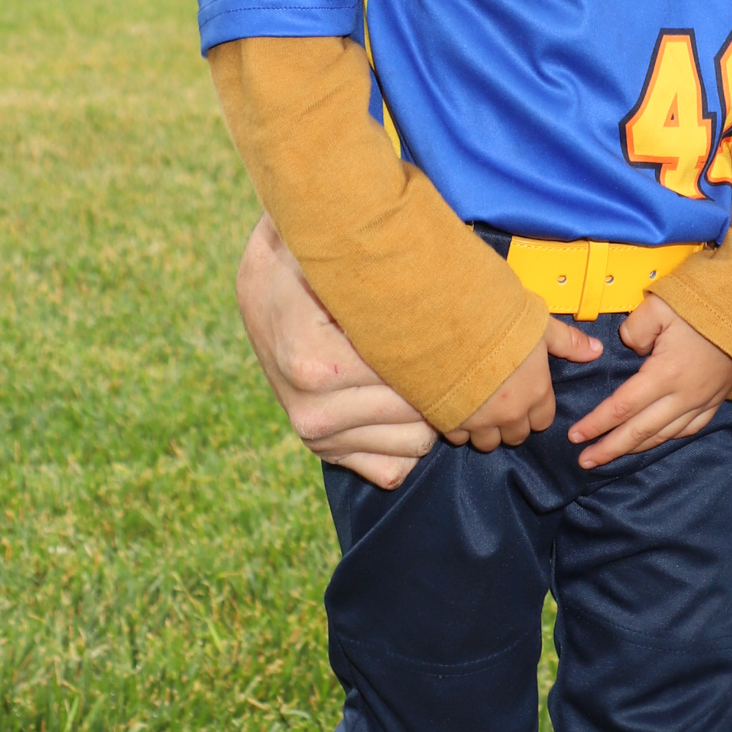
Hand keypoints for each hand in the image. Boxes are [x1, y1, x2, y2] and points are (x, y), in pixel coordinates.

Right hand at [237, 213, 436, 489]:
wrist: (267, 285)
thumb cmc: (314, 265)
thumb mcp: (343, 263)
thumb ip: (393, 287)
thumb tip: (457, 290)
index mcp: (314, 365)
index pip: (417, 380)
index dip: (453, 356)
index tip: (464, 334)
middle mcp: (312, 412)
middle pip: (423, 415)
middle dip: (443, 382)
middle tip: (446, 346)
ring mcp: (317, 437)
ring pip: (416, 444)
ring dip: (426, 411)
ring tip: (419, 366)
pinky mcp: (324, 451)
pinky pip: (394, 468)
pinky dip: (406, 438)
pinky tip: (402, 398)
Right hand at [447, 318, 603, 450]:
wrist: (452, 322)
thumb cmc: (499, 321)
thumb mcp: (541, 326)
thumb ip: (569, 342)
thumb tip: (596, 351)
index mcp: (535, 392)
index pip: (543, 421)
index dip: (536, 411)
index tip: (526, 398)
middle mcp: (510, 413)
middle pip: (517, 436)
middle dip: (512, 424)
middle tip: (502, 404)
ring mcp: (479, 421)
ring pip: (487, 443)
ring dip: (485, 430)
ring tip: (478, 409)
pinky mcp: (450, 421)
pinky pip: (458, 437)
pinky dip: (458, 427)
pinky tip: (456, 407)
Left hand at [567, 293, 731, 467]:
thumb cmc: (702, 303)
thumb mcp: (658, 305)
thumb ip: (633, 330)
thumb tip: (629, 348)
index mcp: (665, 374)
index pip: (622, 407)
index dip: (596, 424)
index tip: (575, 436)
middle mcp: (683, 396)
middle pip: (640, 432)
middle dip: (609, 448)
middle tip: (584, 461)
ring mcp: (702, 401)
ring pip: (663, 435)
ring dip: (634, 449)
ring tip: (611, 456)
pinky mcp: (716, 400)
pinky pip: (688, 430)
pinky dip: (666, 440)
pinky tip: (653, 441)